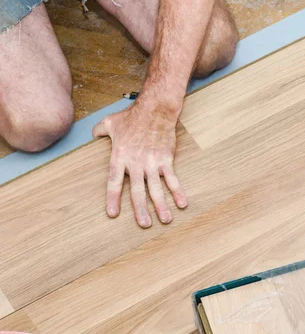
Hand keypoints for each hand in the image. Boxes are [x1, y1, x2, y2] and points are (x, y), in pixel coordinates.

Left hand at [92, 97, 187, 227]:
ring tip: (165, 220)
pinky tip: (182, 203)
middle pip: (137, 191)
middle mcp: (135, 163)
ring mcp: (152, 162)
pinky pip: (172, 179)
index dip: (113, 198)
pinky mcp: (166, 159)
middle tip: (144, 224)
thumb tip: (93, 134)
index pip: (113, 181)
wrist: (155, 109)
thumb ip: (99, 130)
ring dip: (161, 206)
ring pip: (156, 188)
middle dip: (140, 209)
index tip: (113, 214)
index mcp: (119, 156)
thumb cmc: (132, 116)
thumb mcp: (110, 122)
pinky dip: (177, 191)